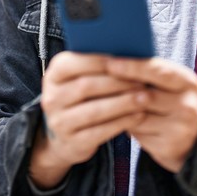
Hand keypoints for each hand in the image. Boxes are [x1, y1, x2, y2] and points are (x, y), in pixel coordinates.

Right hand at [29, 51, 146, 188]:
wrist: (65, 138)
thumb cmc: (81, 99)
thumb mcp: (79, 79)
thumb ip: (95, 66)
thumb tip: (126, 53)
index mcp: (53, 75)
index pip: (73, 64)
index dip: (100, 61)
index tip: (125, 60)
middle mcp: (52, 98)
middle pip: (86, 87)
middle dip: (117, 83)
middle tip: (142, 81)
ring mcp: (59, 122)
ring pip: (95, 110)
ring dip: (124, 103)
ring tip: (145, 97)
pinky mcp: (72, 142)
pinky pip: (101, 131)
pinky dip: (122, 122)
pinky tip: (138, 115)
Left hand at [106, 57, 196, 172]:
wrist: (196, 141)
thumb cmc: (173, 103)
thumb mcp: (171, 85)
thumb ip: (150, 73)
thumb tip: (114, 57)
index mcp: (187, 82)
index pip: (158, 70)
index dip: (132, 66)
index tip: (109, 63)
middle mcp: (187, 105)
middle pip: (145, 95)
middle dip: (118, 89)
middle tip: (94, 83)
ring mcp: (180, 128)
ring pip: (137, 115)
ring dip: (117, 109)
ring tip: (100, 100)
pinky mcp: (168, 147)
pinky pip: (137, 133)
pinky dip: (123, 125)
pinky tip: (112, 119)